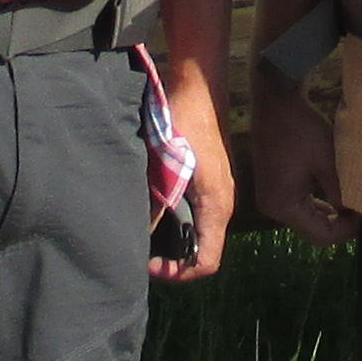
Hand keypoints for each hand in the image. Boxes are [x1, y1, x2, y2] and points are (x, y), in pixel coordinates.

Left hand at [156, 57, 234, 283]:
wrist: (198, 87)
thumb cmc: (183, 121)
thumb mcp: (166, 165)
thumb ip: (158, 201)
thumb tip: (142, 234)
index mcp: (217, 206)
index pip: (206, 262)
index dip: (177, 273)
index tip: (147, 264)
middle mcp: (222, 204)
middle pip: (202, 251)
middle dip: (173, 260)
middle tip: (140, 253)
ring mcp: (217, 192)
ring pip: (199, 233)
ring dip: (173, 241)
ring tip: (142, 235)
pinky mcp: (208, 181)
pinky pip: (196, 215)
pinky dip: (175, 223)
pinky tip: (151, 210)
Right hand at [253, 73, 352, 245]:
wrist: (275, 101)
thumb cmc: (302, 129)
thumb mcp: (328, 163)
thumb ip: (341, 193)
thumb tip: (356, 213)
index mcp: (283, 206)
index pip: (321, 236)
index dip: (347, 230)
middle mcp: (272, 208)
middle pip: (312, 231)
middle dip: (339, 224)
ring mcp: (270, 199)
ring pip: (306, 220)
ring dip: (329, 214)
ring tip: (353, 202)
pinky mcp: (273, 188)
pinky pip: (299, 206)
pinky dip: (317, 204)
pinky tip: (335, 194)